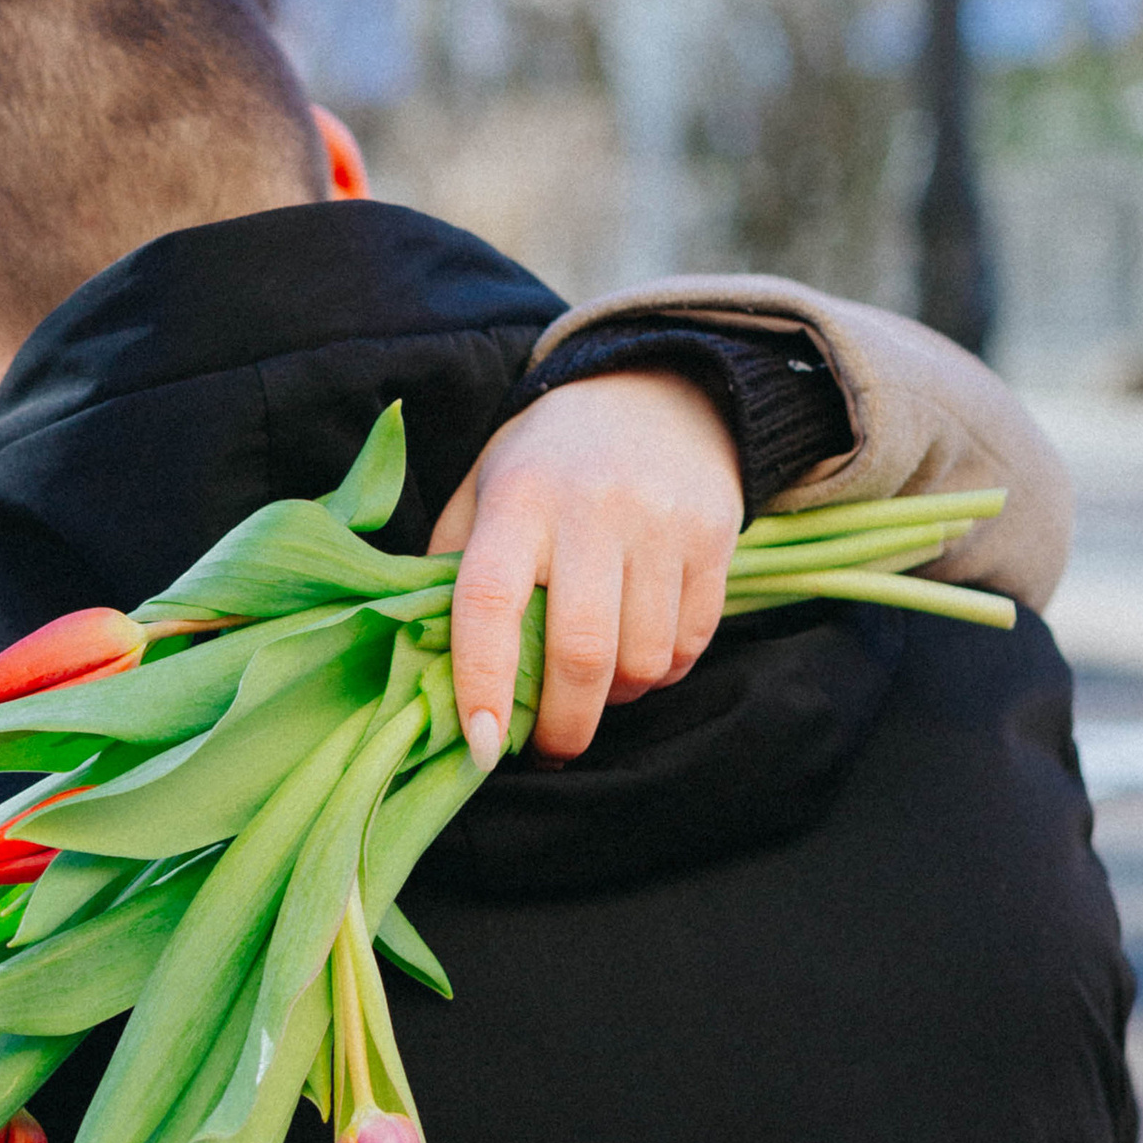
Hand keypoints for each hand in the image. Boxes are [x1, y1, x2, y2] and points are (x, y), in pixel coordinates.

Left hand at [437, 370, 741, 767]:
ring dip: (614, 698)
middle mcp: (593, 508)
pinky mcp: (715, 539)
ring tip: (592, 688)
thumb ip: (452, 565)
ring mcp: (662, 524)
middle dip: (562, 725)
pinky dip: (660, 673)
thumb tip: (427, 662)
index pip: (488, 601)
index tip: (480, 744)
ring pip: (643, 660)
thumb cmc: (548, 460)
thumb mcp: (484, 487)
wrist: (659, 392)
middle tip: (545, 749)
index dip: (480, 682)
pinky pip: (690, 644)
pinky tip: (637, 657)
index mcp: (519, 498)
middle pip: (581, 651)